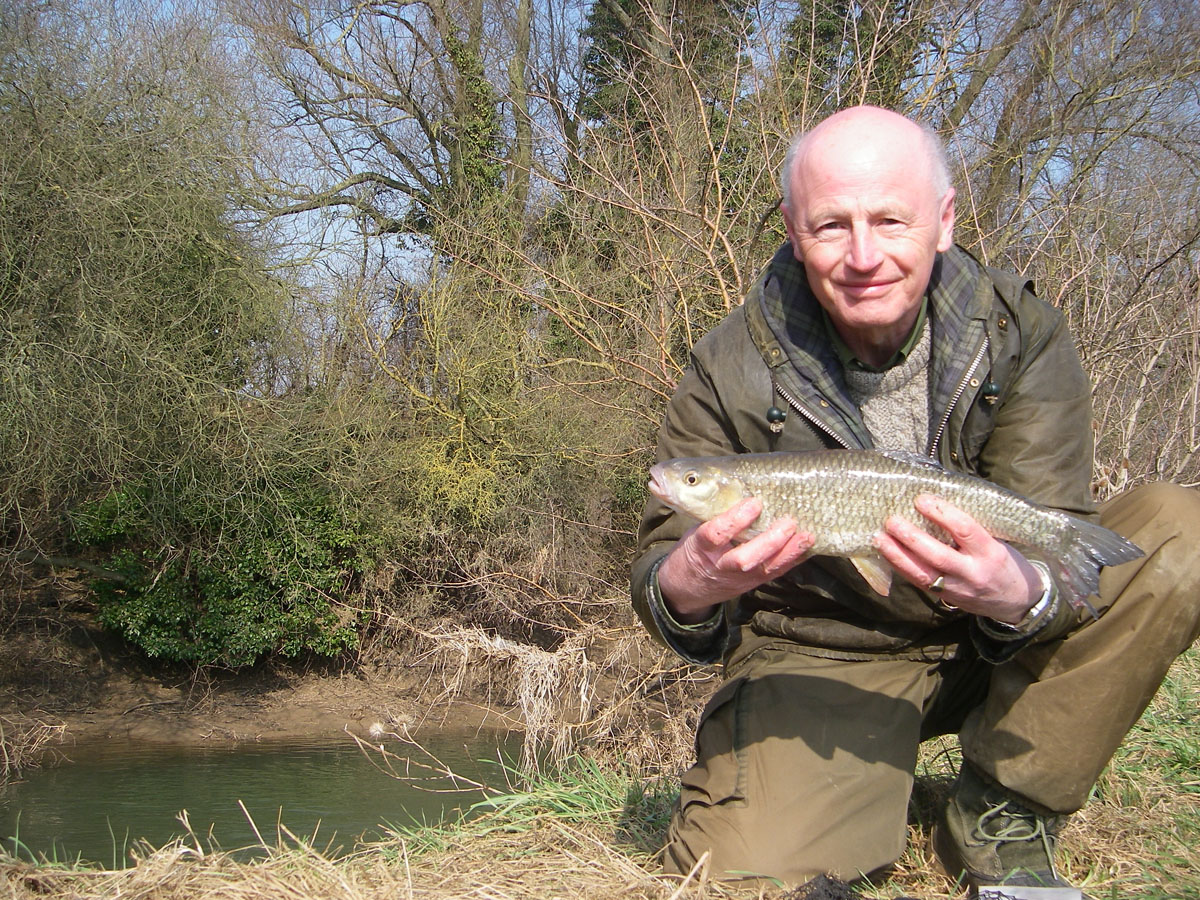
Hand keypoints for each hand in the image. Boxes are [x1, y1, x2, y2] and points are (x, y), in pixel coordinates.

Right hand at [658, 497, 813, 623]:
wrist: (687, 588)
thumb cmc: (693, 551)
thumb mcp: (694, 531)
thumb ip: (714, 515)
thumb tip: (739, 485)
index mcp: (700, 548)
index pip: (715, 535)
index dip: (735, 520)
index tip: (754, 503)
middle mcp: (720, 566)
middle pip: (745, 558)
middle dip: (769, 541)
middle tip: (787, 522)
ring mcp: (738, 578)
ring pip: (765, 569)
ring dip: (788, 552)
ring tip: (806, 536)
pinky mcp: (753, 583)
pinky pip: (775, 573)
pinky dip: (793, 559)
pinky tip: (806, 547)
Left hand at [874, 494, 1041, 623]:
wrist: (1017, 601)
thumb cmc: (1005, 562)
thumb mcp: (998, 541)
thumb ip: (971, 528)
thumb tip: (937, 499)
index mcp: (992, 552)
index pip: (965, 530)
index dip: (941, 513)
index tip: (921, 499)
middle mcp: (974, 573)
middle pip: (939, 556)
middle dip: (912, 538)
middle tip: (892, 520)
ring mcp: (958, 589)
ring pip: (924, 574)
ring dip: (898, 555)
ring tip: (879, 537)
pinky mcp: (945, 597)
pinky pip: (919, 582)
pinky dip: (900, 566)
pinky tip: (886, 552)